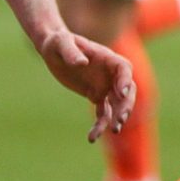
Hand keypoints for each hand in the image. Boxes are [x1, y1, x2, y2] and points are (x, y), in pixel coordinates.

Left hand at [38, 27, 136, 142]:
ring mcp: (104, 85)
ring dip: (117, 117)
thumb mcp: (62, 44)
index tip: (122, 93)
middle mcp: (110, 73)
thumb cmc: (57, 42)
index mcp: (106, 57)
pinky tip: (92, 138)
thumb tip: (82, 63)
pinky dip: (100, 125)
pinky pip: (102, 113)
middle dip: (126, 104)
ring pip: (117, 104)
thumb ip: (72, 53)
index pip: (124, 68)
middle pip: (127, 90)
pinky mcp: (95, 95)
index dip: (126, 80)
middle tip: (120, 118)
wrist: (52, 50)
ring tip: (114, 131)